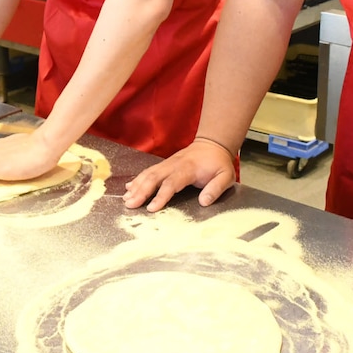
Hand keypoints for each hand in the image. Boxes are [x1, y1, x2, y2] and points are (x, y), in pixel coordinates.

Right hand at [122, 139, 236, 211]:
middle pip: (154, 177)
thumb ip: (216, 188)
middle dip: (141, 191)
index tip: (151, 208)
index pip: (172, 183)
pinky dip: (138, 179)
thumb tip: (203, 202)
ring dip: (136, 186)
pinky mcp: (164, 164)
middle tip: (130, 205)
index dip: (161, 195)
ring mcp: (168, 163)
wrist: (212, 144)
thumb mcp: (226, 176)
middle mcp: (174, 164)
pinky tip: (129, 188)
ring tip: (126, 199)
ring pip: (149, 173)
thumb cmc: (218, 163)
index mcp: (188, 168)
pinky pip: (149, 171)